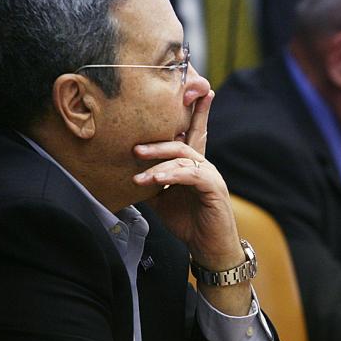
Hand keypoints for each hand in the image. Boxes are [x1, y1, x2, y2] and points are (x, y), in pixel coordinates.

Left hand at [132, 89, 249, 314]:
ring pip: (184, 155)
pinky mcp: (214, 188)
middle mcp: (204, 165)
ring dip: (158, 158)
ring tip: (137, 163)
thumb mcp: (163, 200)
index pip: (191, 134)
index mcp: (193, 165)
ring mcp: (210, 175)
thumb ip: (151, 183)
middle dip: (162, 135)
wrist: (210, 248)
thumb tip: (125, 172)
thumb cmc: (190, 222)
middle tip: (136, 144)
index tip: (190, 91)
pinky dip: (171, 174)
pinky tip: (154, 178)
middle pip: (187, 138)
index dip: (191, 112)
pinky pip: (191, 174)